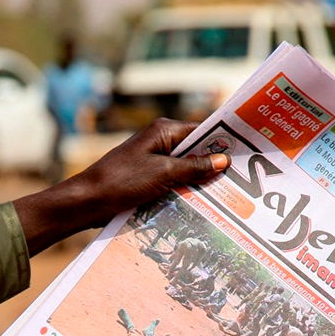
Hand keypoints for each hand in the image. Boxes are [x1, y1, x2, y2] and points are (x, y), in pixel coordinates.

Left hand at [12, 119, 229, 254]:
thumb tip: (224, 160)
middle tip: (243, 180)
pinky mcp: (148, 179)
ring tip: (228, 195)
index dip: (223, 143)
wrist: (87, 202)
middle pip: (196, 152)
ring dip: (200, 182)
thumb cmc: (122, 182)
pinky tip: (203, 204)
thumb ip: (194, 167)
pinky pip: (174, 183)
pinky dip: (186, 191)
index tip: (247, 154)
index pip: (202, 132)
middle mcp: (160, 142)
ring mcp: (154, 162)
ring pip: (187, 170)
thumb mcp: (163, 174)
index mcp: (163, 131)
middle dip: (215, 165)